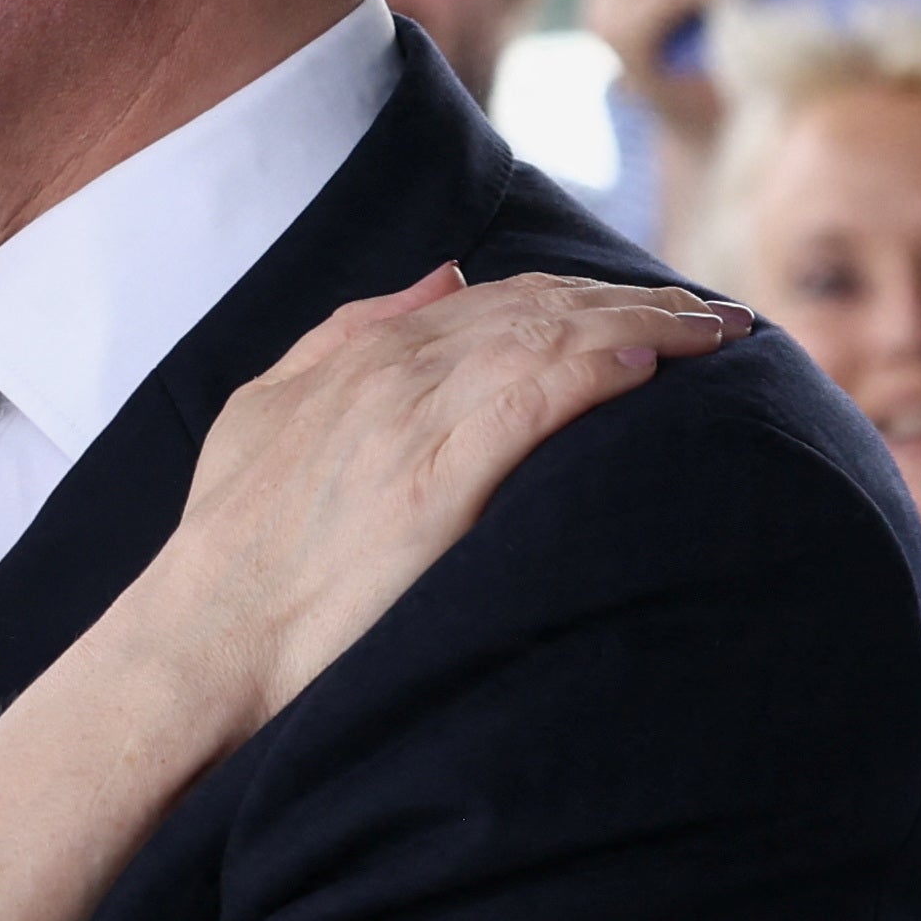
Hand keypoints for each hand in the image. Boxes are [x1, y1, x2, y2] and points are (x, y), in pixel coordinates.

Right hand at [140, 268, 738, 724]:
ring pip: (554, 339)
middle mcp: (395, 373)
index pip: (498, 299)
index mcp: (361, 358)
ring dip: (649, 327)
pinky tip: (657, 364)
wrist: (199, 642)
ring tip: (720, 335)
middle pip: (542, 306)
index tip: (651, 306)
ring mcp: (417, 422)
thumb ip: (346, 334)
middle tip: (719, 318)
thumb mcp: (264, 410)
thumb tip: (444, 278)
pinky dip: (602, 368)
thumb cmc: (224, 551)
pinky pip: (539, 398)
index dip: (582, 294)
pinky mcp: (438, 479)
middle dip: (639, 301)